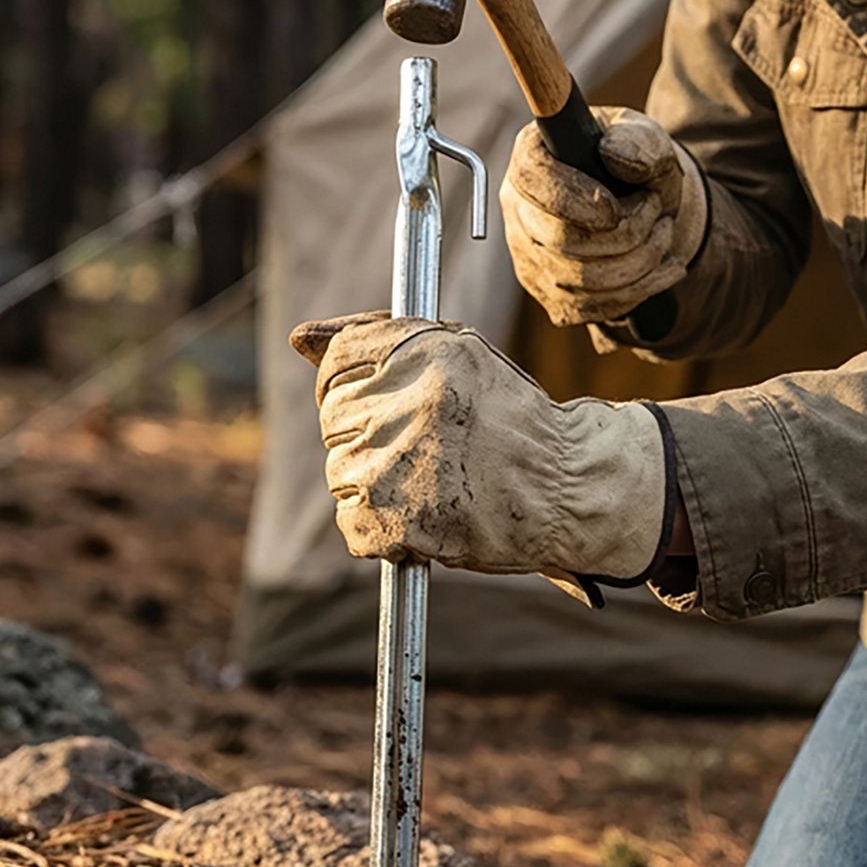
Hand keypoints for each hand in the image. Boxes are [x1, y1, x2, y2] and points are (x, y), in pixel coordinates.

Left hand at [290, 312, 668, 599]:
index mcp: (423, 352)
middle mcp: (408, 402)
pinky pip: (352, 525)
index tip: (375, 401)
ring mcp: (398, 464)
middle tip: (421, 448)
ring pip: (341, 473)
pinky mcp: (397, 519)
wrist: (566, 488)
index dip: (348, 384)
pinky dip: (380, 530)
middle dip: (367, 434)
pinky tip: (425, 514)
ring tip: (431, 481)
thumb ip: (378, 337)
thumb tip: (299, 337)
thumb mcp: (456, 353)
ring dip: (375, 483)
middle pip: (335, 418)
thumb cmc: (510, 417)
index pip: (338, 361)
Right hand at [500, 106, 707, 327]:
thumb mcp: (648, 140)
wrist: (645, 205)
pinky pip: (589, 307)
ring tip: (664, 234)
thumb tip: (614, 155)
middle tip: (660, 214)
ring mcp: (528, 254)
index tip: (616, 210)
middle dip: (626, 234)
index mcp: (532, 154)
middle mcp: (518, 206)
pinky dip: (638, 291)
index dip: (574, 199)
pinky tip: (664, 267)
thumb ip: (639, 140)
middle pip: (559, 240)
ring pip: (579, 281)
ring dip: (639, 262)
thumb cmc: (637, 164)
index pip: (533, 180)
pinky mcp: (547, 292)